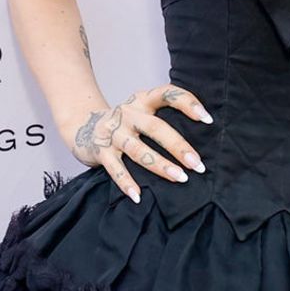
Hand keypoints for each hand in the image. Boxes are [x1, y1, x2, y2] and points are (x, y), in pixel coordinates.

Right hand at [71, 81, 214, 202]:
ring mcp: (114, 133)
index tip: (207, 118)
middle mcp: (128, 114)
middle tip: (197, 164)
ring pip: (138, 150)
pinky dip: (126, 183)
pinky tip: (138, 196)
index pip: (167, 94)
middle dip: (178, 146)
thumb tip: (201, 140)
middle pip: (156, 127)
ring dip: (160, 165)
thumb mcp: (142, 111)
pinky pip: (115, 169)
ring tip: (180, 178)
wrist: (82, 125)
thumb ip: (163, 118)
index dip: (187, 103)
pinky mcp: (101, 151)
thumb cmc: (124, 123)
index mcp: (142, 101)